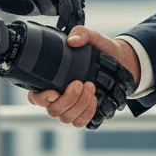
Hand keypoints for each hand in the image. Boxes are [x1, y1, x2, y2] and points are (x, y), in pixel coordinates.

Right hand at [25, 26, 140, 128]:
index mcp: (52, 80)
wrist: (121, 61)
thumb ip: (81, 33)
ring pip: (66, 117)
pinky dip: (87, 113)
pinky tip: (94, 100)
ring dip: (79, 105)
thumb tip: (72, 41)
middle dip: (67, 98)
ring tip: (91, 87)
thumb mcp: (93, 37)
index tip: (54, 91)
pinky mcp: (84, 114)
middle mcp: (59, 97)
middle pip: (52, 110)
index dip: (41, 98)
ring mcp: (71, 107)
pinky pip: (80, 122)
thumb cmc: (100, 50)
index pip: (35, 97)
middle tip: (80, 83)